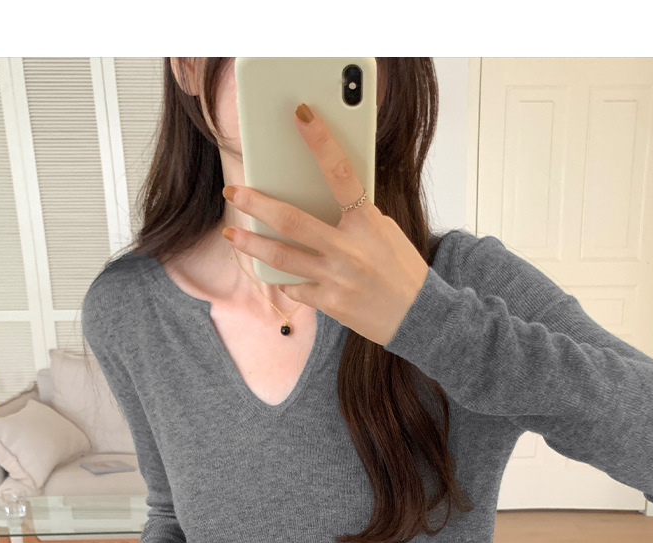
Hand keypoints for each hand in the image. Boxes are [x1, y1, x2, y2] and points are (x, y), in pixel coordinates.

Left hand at [221, 103, 429, 346]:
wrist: (419, 316)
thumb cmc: (402, 269)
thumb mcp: (384, 232)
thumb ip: (354, 216)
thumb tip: (318, 199)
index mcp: (367, 222)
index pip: (340, 172)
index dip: (321, 141)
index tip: (301, 115)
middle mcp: (349, 248)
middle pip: (291, 220)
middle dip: (257, 205)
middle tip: (234, 192)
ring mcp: (337, 278)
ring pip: (283, 257)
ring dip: (252, 244)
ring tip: (233, 235)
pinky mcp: (330, 303)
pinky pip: (296, 288)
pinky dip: (285, 280)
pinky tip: (276, 274)